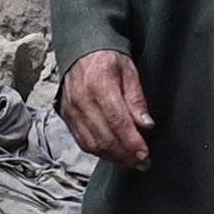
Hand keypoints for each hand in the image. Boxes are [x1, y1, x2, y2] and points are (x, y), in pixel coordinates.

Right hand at [60, 51, 153, 169]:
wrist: (80, 50)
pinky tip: (114, 155)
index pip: (117, 121)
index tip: (145, 154)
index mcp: (99, 85)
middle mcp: (81, 101)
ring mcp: (71, 111)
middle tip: (143, 163)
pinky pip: (82, 142)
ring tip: (131, 161)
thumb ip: (136, 99)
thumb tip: (146, 125)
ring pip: (92, 144)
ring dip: (113, 157)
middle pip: (104, 137)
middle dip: (125, 155)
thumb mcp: (129, 71)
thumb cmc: (108, 59)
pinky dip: (99, 152)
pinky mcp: (67, 117)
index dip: (132, 141)